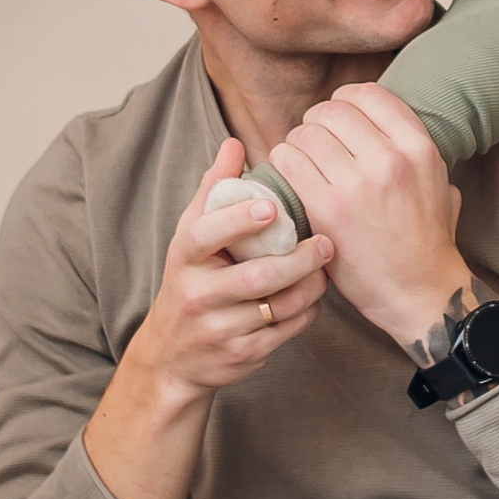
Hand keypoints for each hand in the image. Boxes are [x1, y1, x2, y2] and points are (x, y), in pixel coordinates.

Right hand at [122, 138, 334, 400]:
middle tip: (326, 242)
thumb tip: (235, 143)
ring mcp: (220, 328)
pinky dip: (307, 311)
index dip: (238, 221)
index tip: (272, 207)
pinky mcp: (242, 354)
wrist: (172, 355)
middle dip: (298, 260)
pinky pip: (286, 331)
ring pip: (278, 306)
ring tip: (325, 267)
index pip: (206, 234)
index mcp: (184, 257)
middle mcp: (198, 294)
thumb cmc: (191, 279)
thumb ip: (214, 190)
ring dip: (311, 286)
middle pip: (257, 277)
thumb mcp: (191, 236)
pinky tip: (314, 295)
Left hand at [274, 84, 471, 352]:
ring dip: (295, 144)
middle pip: (331, 110)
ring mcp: (356, 183)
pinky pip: (288, 161)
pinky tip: (289, 179)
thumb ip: (416, 151)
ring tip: (299, 163)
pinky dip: (281, 164)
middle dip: (316, 123)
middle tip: (313, 144)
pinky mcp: (327, 208)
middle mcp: (390, 159)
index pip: (367, 94)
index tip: (337, 120)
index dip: (344, 101)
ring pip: (305, 133)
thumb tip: (390, 124)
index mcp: (419, 148)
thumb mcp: (441, 184)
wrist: (421, 293)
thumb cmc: (428, 242)